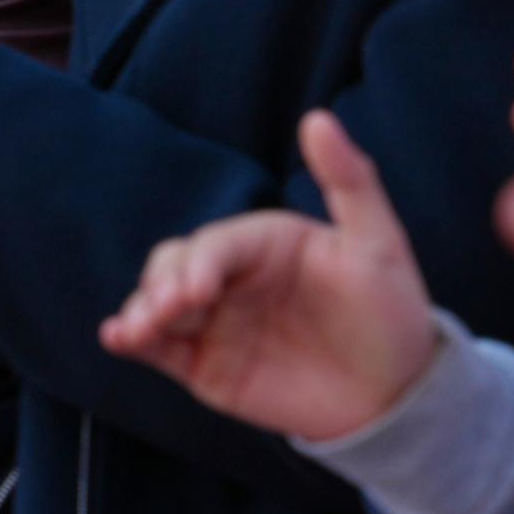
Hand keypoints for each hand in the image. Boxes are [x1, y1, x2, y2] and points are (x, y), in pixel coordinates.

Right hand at [100, 110, 444, 441]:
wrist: (397, 396)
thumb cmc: (391, 313)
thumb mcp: (380, 243)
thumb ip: (350, 181)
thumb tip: (317, 117)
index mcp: (262, 243)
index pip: (215, 244)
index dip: (200, 263)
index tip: (198, 292)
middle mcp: (229, 278)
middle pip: (172, 266)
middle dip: (161, 285)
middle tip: (171, 310)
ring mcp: (212, 321)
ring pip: (154, 302)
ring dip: (139, 310)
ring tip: (138, 330)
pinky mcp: (201, 363)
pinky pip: (155, 347)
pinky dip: (129, 338)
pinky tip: (117, 339)